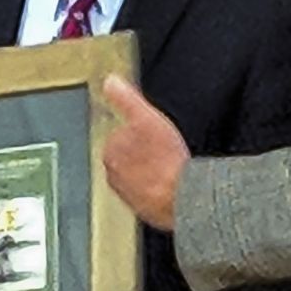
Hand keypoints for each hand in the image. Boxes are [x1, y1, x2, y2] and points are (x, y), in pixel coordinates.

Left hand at [101, 75, 189, 230]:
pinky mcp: (140, 208)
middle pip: (126, 157)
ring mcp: (126, 194)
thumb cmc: (166, 160)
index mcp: (110, 151)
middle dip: (141, 153)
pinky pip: (146, 194)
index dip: (139, 132)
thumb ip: (126, 100)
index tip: (152, 135)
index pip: (119, 135)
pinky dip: (155, 189)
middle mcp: (113, 175)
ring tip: (167, 168)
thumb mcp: (147, 118)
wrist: (180, 197)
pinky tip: (168, 184)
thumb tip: (111, 82)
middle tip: (162, 151)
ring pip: (136, 176)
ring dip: (149, 171)